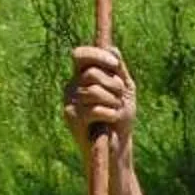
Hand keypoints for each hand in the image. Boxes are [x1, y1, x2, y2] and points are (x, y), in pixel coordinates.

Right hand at [64, 45, 135, 159]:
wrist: (116, 146)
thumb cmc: (120, 117)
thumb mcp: (124, 90)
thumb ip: (118, 70)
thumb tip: (112, 48)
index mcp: (82, 76)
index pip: (80, 55)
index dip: (97, 56)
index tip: (115, 64)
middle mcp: (72, 87)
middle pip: (92, 73)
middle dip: (113, 85)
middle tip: (119, 99)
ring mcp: (70, 102)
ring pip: (95, 91)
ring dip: (113, 102)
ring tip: (114, 112)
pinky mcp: (72, 118)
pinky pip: (96, 109)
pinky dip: (111, 114)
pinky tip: (110, 122)